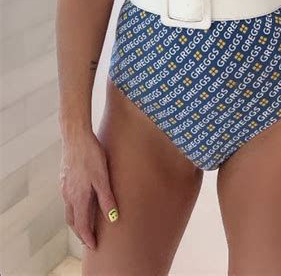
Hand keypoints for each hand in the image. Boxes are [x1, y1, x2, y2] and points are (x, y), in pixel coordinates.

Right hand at [59, 133, 118, 249]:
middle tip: (89, 239)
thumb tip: (112, 218)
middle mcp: (68, 195)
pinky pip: (67, 200)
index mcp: (78, 197)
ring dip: (76, 221)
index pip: (81, 225)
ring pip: (68, 211)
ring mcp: (64, 187)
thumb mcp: (102, 177)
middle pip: (72, 221)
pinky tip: (81, 202)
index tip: (93, 246)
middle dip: (80, 232)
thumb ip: (106, 198)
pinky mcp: (64, 179)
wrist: (76, 137)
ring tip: (86, 224)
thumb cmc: (90, 155)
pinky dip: (74, 208)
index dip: (88, 238)